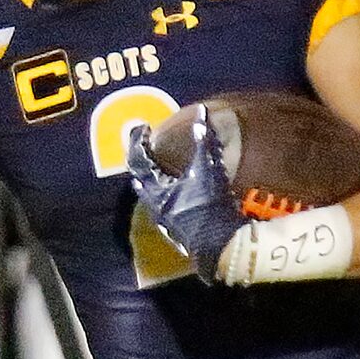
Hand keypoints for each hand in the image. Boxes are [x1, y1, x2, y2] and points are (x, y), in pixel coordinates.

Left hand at [125, 108, 246, 282]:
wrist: (220, 246)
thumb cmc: (209, 206)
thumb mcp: (207, 170)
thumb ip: (203, 141)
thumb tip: (200, 113)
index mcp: (157, 189)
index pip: (139, 160)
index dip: (140, 142)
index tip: (144, 130)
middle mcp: (156, 206)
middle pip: (143, 180)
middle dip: (145, 164)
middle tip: (147, 150)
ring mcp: (167, 221)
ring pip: (154, 196)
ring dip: (155, 181)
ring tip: (161, 170)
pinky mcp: (179, 231)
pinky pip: (167, 207)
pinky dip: (169, 194)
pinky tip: (179, 193)